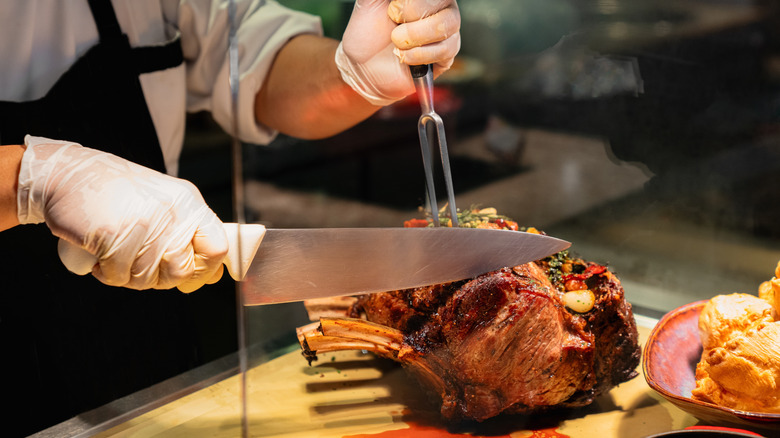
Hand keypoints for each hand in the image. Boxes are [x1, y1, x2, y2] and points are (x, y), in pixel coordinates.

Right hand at [17, 136, 227, 291]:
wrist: (67, 174)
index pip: (218, 247)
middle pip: (182, 272)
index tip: (189, 274)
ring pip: (147, 278)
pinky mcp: (114, 234)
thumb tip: (213, 276)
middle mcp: (171, 211)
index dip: (206, 268)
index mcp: (188, 203)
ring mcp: (144, 223)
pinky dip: (106, 273)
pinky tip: (100, 254)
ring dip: (127, 275)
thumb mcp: (163, 204)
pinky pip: (118, 276)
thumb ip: (188, 236)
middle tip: (140, 264)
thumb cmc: (116, 194)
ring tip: (116, 254)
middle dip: (160, 278)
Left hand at [337, 0, 460, 105]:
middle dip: (411, 17)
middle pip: (444, 2)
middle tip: (394, 28)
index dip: (409, 4)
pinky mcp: (446, 53)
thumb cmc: (368, 29)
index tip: (392, 11)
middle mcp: (440, 6)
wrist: (364, 63)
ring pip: (447, 25)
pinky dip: (420, 55)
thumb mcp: (370, 1)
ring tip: (397, 43)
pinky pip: (446, 50)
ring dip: (415, 36)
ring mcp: (446, 29)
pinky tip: (406, 56)